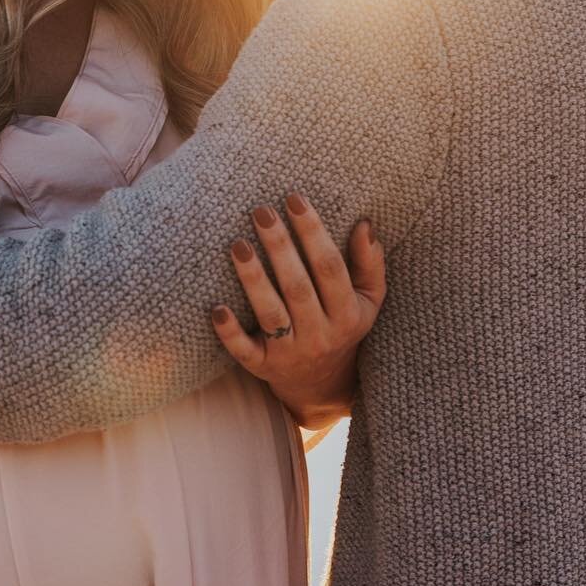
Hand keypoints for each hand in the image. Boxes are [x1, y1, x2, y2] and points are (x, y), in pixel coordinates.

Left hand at [210, 194, 385, 428]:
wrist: (322, 385)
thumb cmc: (343, 326)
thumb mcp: (367, 300)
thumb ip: (369, 263)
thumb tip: (365, 224)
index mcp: (347, 314)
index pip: (330, 267)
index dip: (313, 232)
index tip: (295, 199)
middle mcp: (320, 334)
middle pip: (298, 287)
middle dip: (280, 248)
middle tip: (261, 211)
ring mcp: (290, 353)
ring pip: (271, 315)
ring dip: (253, 280)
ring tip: (238, 245)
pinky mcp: (263, 368)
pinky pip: (245, 352)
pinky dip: (230, 332)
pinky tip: (216, 309)